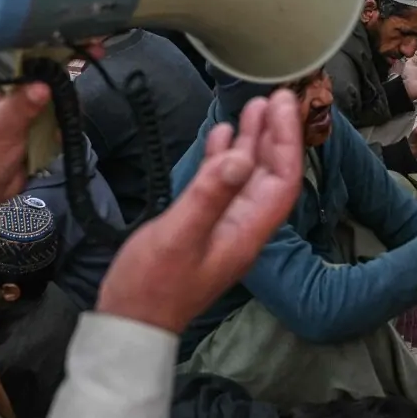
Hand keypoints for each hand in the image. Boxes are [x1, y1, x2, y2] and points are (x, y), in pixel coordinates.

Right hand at [96, 91, 304, 332]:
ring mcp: (222, 226)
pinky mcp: (201, 225)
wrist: (130, 322)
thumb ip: (210, 194)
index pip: (281, 179)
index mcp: (247, 232)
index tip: (284, 105)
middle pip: (269, 174)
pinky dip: (223, 158)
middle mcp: (242, 227)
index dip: (286, 140)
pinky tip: (221, 136)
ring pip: (246, 176)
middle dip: (275, 134)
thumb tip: (241, 157)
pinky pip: (220, 185)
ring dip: (252, 142)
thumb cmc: (152, 285)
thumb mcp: (181, 234)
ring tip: (255, 106)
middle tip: (277, 96)